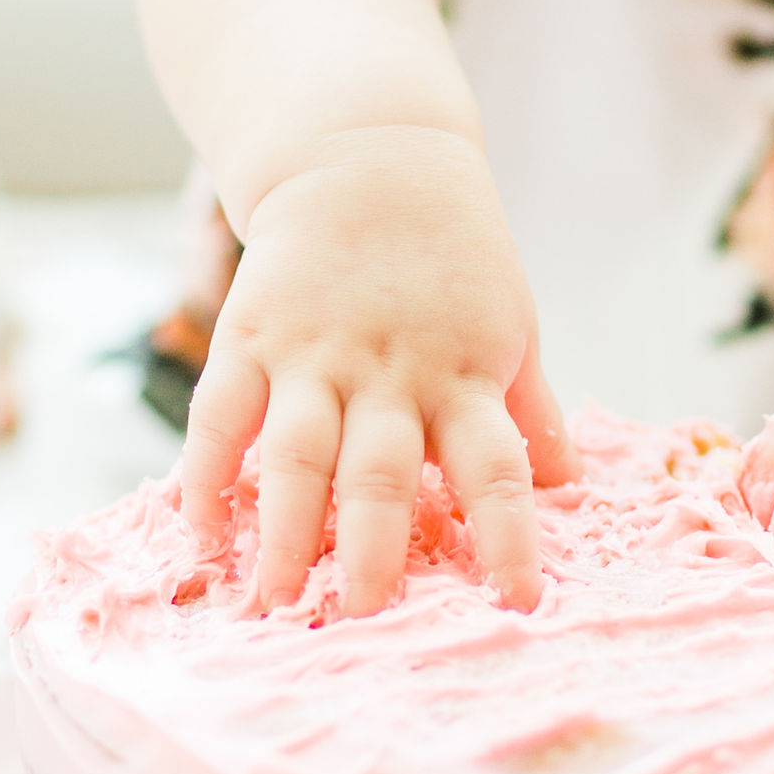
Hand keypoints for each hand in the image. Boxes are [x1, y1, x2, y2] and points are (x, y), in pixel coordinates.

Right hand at [183, 125, 574, 614]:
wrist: (368, 153)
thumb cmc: (451, 256)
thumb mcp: (510, 323)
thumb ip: (529, 409)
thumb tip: (574, 488)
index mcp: (462, 376)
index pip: (497, 469)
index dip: (507, 536)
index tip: (517, 602)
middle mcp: (387, 373)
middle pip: (379, 474)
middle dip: (370, 552)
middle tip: (360, 620)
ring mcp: (312, 355)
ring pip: (294, 454)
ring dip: (280, 531)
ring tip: (270, 599)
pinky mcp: (249, 336)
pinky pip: (220, 414)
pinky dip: (205, 475)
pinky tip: (199, 532)